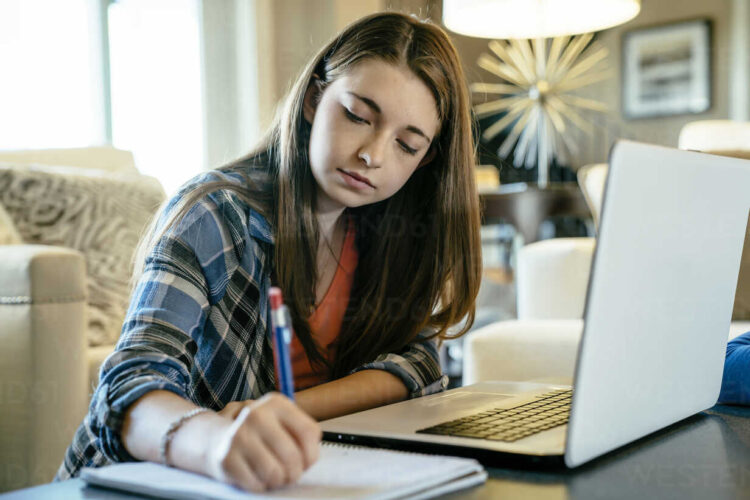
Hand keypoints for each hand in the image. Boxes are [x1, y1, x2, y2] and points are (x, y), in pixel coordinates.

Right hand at [204, 393, 321, 491]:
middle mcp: (257, 415)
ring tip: (274, 475)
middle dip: (295, 473)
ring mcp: (240, 436)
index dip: (312, 454)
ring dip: (278, 481)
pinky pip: (257, 484)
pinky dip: (260, 486)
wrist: (212, 436)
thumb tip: (310, 457)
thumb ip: (299, 432)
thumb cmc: (256, 431)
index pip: (308, 432)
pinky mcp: (227, 458)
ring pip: (275, 473)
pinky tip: (256, 477)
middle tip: (290, 475)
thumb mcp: (278, 419)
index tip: (306, 462)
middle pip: (293, 456)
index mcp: (275, 403)